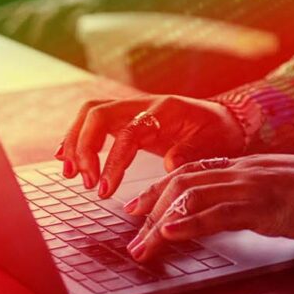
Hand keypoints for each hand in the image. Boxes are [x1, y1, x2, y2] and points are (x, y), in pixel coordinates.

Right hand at [56, 94, 246, 198]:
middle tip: (86, 182)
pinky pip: (95, 121)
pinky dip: (78, 137)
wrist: (226, 119)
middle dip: (84, 148)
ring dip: (75, 141)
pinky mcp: (127, 118)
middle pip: (99, 113)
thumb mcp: (214, 145)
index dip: (113, 161)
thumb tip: (170, 164)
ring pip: (91, 113)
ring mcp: (133, 108)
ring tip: (72, 174)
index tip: (105, 190)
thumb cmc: (219, 133)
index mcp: (166, 109)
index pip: (129, 131)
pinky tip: (68, 158)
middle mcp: (144, 103)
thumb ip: (192, 153)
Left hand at [123, 154, 293, 261]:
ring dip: (159, 223)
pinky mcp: (265, 205)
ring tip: (141, 246)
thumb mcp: (289, 188)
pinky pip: (219, 212)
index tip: (138, 205)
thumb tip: (244, 210)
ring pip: (191, 196)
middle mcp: (246, 169)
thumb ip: (262, 194)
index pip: (194, 169)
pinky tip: (170, 233)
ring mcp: (254, 185)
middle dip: (149, 204)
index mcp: (252, 165)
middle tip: (129, 228)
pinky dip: (189, 223)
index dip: (161, 187)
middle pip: (183, 180)